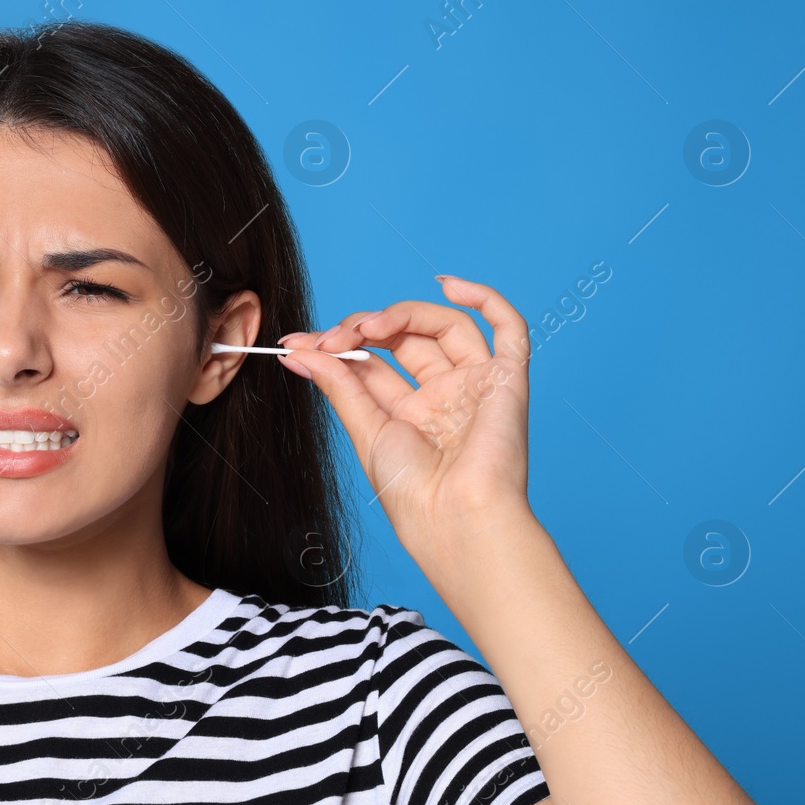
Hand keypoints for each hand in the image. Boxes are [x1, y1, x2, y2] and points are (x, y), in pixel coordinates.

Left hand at [277, 275, 535, 577]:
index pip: (373, 361)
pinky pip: (509, 328)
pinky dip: (484, 298)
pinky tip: (448, 284)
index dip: (337, 344)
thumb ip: (338, 383)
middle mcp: (444, 395)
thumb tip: (296, 350)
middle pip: (406, 338)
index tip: (295, 342)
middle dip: (363, 328)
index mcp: (409, 413)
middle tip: (330, 338)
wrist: (454, 520)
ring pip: (445, 326)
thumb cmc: (413, 492)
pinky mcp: (507, 380)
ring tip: (368, 327)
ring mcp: (476, 385)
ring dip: (403, 314)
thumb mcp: (365, 430)